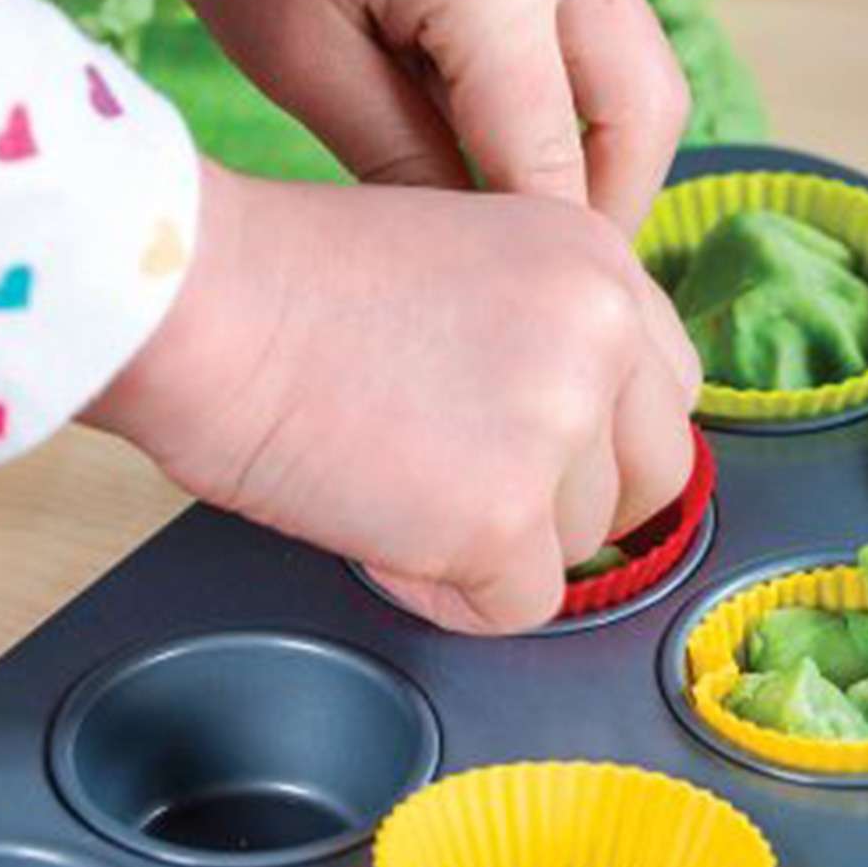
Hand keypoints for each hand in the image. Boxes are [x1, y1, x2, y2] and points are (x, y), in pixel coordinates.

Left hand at [32, 0, 689, 237]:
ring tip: (524, 220)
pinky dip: (576, 89)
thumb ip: (402, 160)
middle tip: (543, 283)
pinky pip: (602, 16)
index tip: (510, 328)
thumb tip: (476, 252)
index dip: (534, 249)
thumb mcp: (297, 58)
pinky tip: (505, 133)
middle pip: (644, 112)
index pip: (548, 157)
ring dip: (602, 151)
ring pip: (640, 66)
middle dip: (608, 210)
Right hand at [83, 163, 701, 633]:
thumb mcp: (464, 259)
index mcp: (597, 260)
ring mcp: (559, 425)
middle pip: (649, 478)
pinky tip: (376, 530)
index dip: (598, 438)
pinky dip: (443, 591)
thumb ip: (543, 333)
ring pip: (578, 548)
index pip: (665, 389)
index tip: (530, 451)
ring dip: (492, 543)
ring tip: (389, 483)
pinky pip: (513, 607)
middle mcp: (602, 335)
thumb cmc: (290, 281)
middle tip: (461, 485)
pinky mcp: (502, 513)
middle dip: (563, 503)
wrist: (202, 301)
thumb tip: (573, 443)